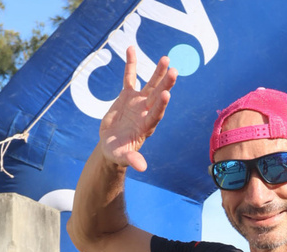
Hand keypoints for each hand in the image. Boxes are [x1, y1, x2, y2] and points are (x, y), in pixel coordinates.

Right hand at [99, 47, 177, 171]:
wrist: (112, 146)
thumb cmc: (118, 154)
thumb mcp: (123, 158)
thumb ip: (132, 160)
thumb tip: (141, 167)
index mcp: (146, 126)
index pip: (156, 114)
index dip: (161, 105)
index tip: (166, 94)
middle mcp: (146, 112)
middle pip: (157, 96)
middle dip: (165, 84)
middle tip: (174, 71)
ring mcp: (138, 102)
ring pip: (150, 84)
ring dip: (157, 72)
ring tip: (165, 58)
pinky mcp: (128, 95)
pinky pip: (130, 77)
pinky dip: (131, 64)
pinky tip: (131, 49)